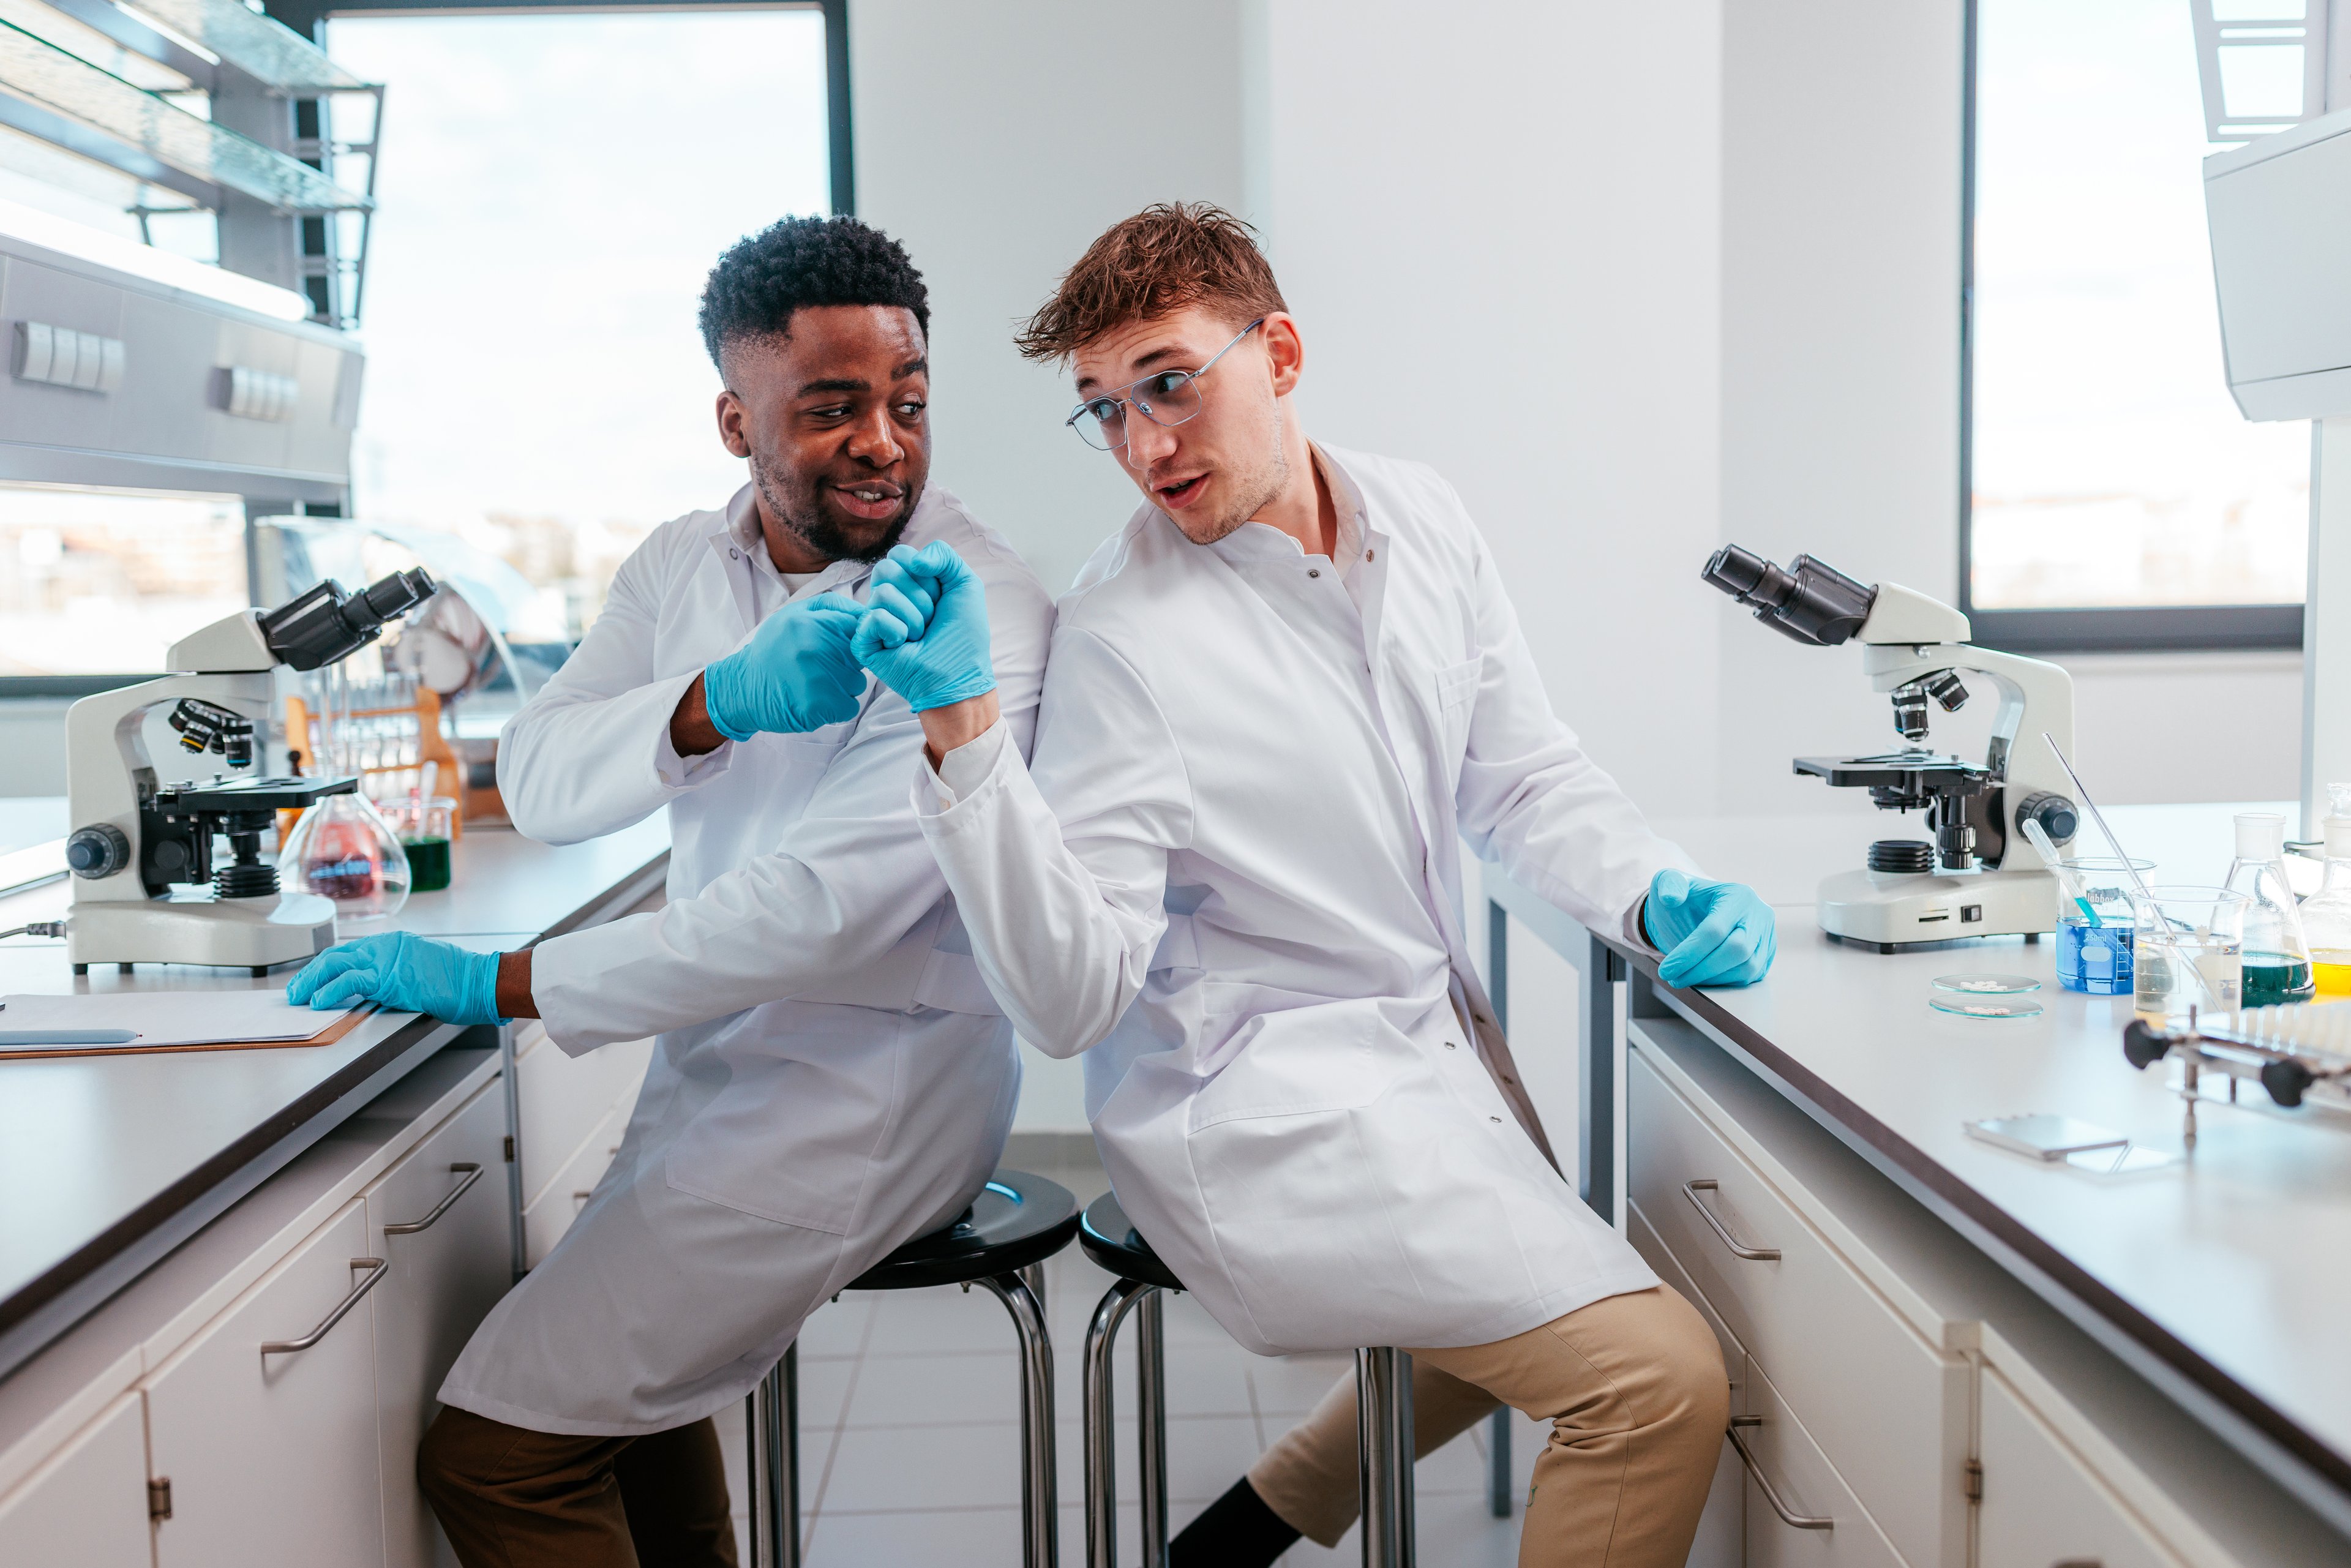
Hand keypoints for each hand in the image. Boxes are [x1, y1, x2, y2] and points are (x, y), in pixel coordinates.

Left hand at [287, 931, 506, 1024]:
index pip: (349, 951)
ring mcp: (387, 959)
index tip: (311, 978)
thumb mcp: (423, 971)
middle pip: (335, 954)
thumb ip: (397, 975)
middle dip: (310, 972)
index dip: (325, 966)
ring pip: (335, 964)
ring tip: (297, 996)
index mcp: (394, 943)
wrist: (479, 981)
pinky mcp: (389, 977)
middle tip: (295, 989)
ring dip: (310, 981)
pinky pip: (348, 981)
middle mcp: (386, 945)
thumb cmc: (461, 981)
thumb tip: (377, 992)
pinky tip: (318, 1001)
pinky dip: (329, 991)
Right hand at [700, 592, 865, 740]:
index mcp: (809, 621)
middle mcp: (815, 646)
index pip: (857, 626)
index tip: (838, 647)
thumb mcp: (793, 615)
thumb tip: (868, 613)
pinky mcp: (819, 706)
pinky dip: (837, 708)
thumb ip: (831, 607)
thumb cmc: (772, 651)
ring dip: (843, 686)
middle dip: (846, 664)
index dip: (853, 639)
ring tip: (815, 683)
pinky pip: (850, 706)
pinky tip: (816, 701)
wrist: (741, 689)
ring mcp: (818, 677)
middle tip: (819, 668)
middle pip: (859, 657)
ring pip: (858, 682)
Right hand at [852, 541, 996, 711]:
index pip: (899, 554)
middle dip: (919, 595)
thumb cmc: (963, 635)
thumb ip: (943, 555)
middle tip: (930, 619)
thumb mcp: (965, 584)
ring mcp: (873, 619)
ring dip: (914, 618)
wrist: (958, 675)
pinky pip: (875, 617)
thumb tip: (913, 560)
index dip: (925, 573)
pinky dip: (898, 631)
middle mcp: (887, 598)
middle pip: (886, 569)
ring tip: (919, 636)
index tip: (939, 597)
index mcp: (907, 582)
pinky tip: (903, 645)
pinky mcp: (864, 641)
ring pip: (883, 593)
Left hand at [1643, 870, 1774, 987]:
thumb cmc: (1685, 898)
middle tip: (1674, 979)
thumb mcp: (1669, 882)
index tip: (1666, 970)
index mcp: (1737, 895)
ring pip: (1747, 968)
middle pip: (1737, 951)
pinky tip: (1703, 977)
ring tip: (1685, 977)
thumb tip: (1671, 897)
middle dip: (1701, 970)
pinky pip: (1751, 975)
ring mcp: (1766, 935)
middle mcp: (1758, 913)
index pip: (1715, 930)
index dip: (1689, 954)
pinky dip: (1725, 981)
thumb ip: (1668, 885)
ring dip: (1713, 979)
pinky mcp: (1767, 953)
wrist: (1701, 907)